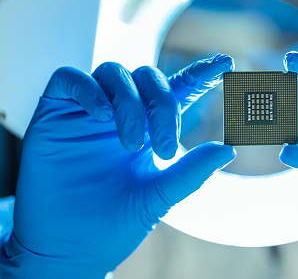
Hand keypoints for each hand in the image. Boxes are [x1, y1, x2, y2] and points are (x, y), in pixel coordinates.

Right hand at [0, 54, 235, 278]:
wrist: (69, 246)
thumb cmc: (115, 222)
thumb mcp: (159, 195)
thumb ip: (191, 171)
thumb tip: (230, 148)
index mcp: (150, 128)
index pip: (177, 89)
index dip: (200, 73)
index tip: (226, 63)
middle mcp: (122, 113)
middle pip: (147, 76)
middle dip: (162, 104)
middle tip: (165, 147)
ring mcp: (88, 111)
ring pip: (113, 72)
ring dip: (129, 103)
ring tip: (131, 143)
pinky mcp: (55, 112)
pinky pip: (69, 79)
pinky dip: (89, 90)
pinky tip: (102, 115)